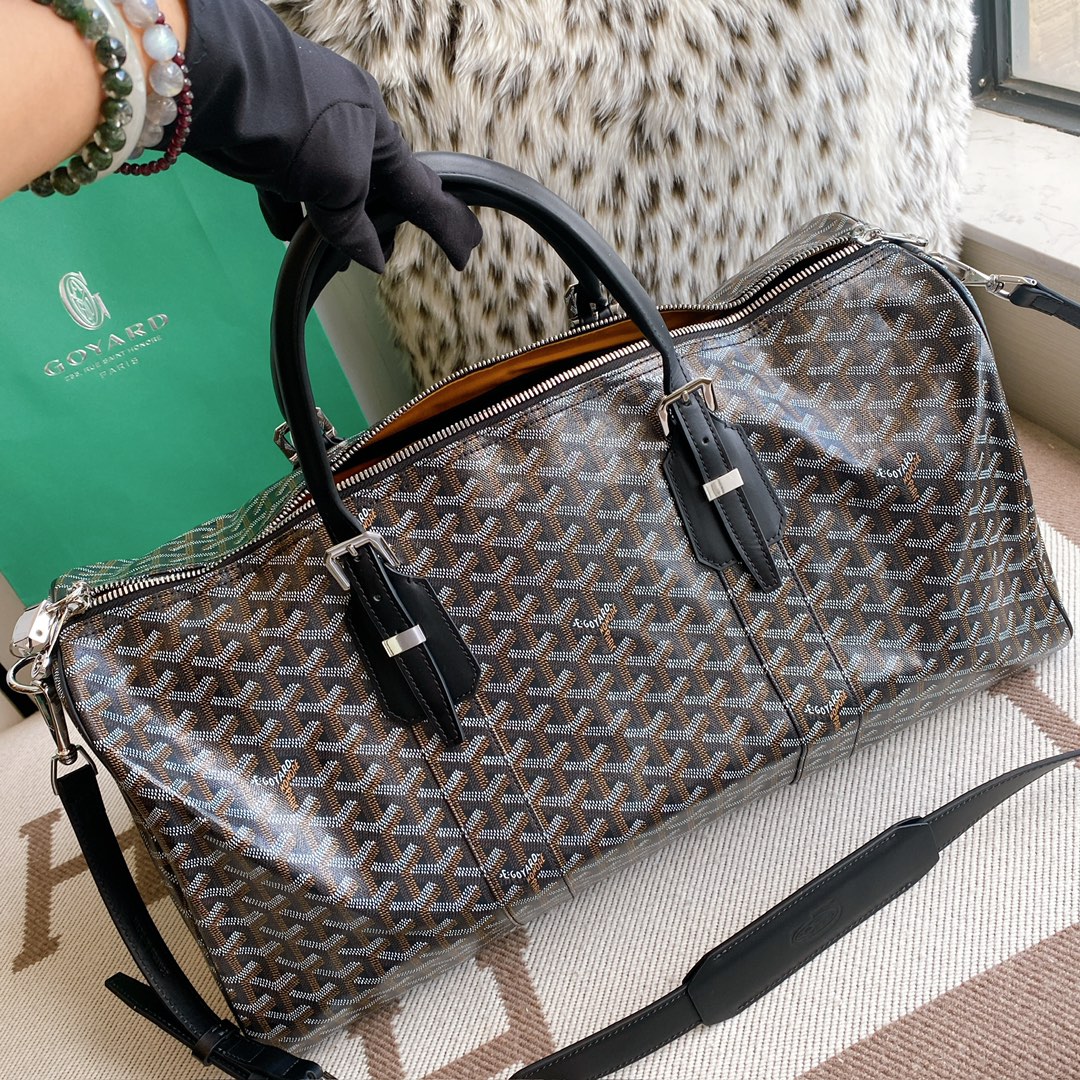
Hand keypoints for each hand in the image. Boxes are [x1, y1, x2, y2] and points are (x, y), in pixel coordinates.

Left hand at [180, 0, 480, 271]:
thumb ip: (355, 226)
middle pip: (376, 189)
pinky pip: (289, 187)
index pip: (423, 191)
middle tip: (382, 254)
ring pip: (330, 190)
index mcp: (378, 132)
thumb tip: (373, 260)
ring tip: (332, 258)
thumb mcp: (338, 182)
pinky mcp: (269, 141)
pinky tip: (286, 233)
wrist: (221, 79)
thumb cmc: (296, 124)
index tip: (464, 256)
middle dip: (380, 224)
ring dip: (332, 224)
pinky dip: (291, 212)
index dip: (447, 227)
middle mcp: (348, 128)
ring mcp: (308, 133)